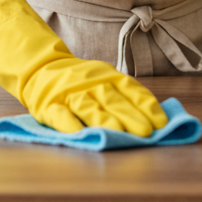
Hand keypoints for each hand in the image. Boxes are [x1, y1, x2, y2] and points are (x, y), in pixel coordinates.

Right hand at [0, 0, 168, 135]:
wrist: (40, 69)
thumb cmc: (82, 81)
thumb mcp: (106, 79)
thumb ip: (127, 96)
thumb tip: (158, 118)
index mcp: (108, 76)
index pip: (131, 89)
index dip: (146, 105)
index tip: (161, 122)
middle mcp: (90, 83)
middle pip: (112, 99)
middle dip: (130, 115)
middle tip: (145, 132)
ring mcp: (69, 94)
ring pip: (88, 106)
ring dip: (104, 119)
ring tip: (118, 133)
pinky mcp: (49, 105)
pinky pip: (59, 115)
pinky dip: (69, 124)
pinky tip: (78, 134)